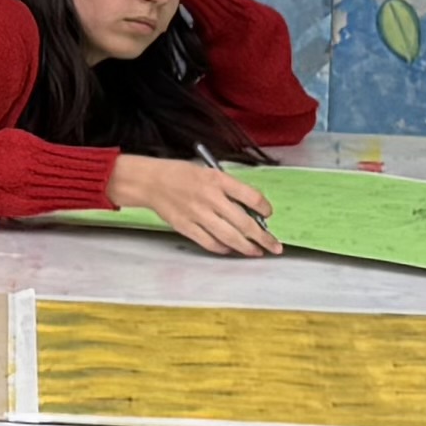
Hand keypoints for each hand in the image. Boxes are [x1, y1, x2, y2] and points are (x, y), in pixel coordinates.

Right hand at [113, 153, 278, 257]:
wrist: (150, 181)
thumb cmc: (179, 174)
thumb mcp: (209, 172)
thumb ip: (229, 189)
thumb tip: (248, 209)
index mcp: (218, 180)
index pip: (251, 196)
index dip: (264, 208)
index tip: (269, 214)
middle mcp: (210, 198)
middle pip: (244, 222)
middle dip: (264, 237)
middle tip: (275, 246)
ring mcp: (197, 214)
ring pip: (229, 237)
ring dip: (247, 248)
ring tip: (257, 252)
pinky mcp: (186, 227)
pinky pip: (209, 242)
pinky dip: (222, 248)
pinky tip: (230, 250)